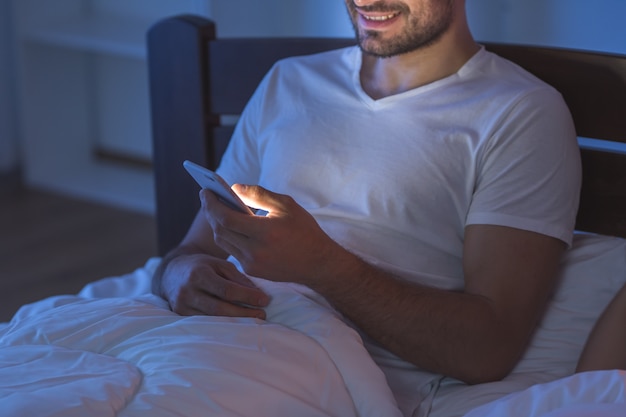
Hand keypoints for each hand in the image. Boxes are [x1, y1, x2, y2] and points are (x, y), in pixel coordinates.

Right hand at [160, 251, 269, 318]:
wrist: (172, 273)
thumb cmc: (201, 266)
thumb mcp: (219, 264)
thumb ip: (237, 277)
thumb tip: (257, 293)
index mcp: (199, 274)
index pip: (227, 289)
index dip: (247, 296)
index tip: (264, 300)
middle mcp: (188, 291)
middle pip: (220, 308)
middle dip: (244, 313)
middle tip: (262, 315)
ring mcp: (182, 306)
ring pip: (213, 318)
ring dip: (236, 322)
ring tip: (254, 321)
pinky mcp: (181, 315)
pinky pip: (205, 323)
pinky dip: (222, 324)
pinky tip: (237, 324)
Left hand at [200, 185, 348, 284]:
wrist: (318, 264)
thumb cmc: (304, 230)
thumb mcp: (287, 205)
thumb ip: (259, 195)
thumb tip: (235, 188)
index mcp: (264, 232)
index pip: (226, 218)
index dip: (212, 204)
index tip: (205, 191)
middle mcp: (255, 251)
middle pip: (220, 230)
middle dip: (210, 213)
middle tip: (207, 197)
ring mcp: (252, 264)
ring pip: (223, 242)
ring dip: (217, 225)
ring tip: (216, 209)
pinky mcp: (253, 271)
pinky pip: (233, 251)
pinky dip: (228, 236)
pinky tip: (230, 225)